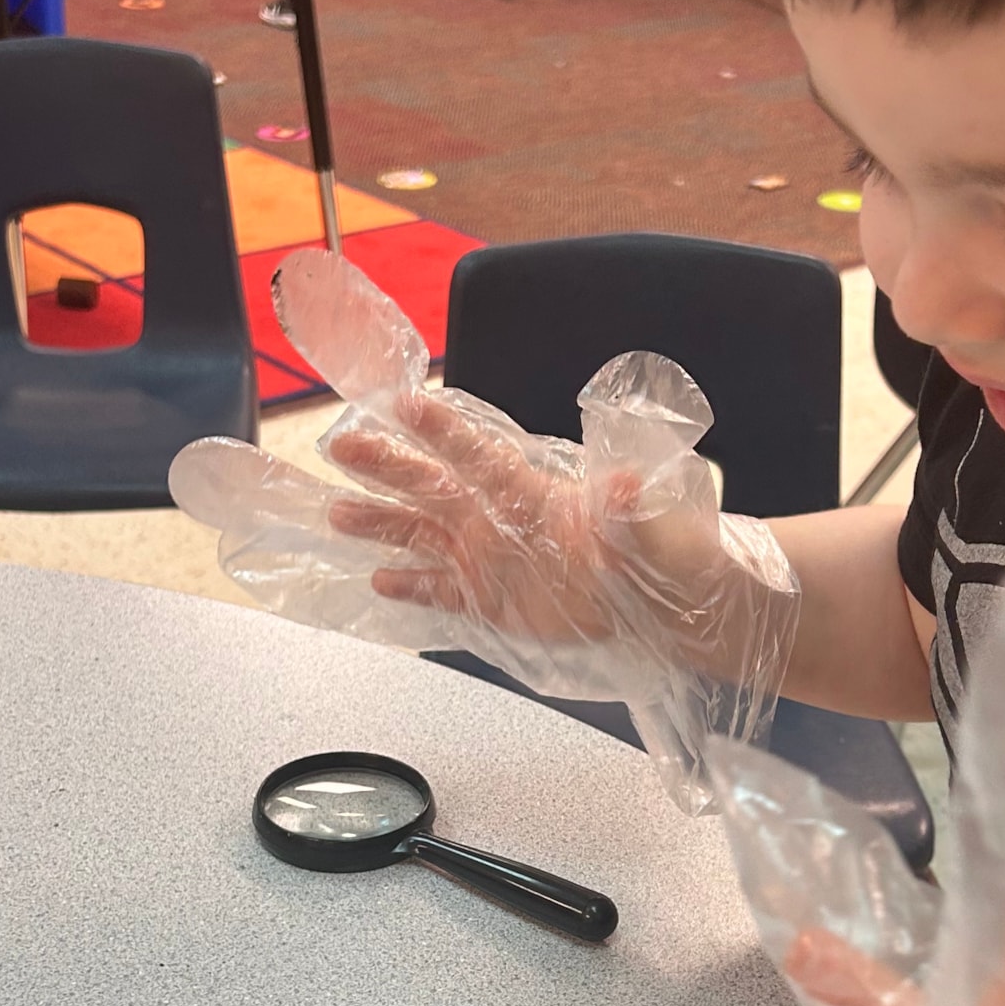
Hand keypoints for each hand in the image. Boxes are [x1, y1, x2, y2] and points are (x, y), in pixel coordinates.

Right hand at [317, 382, 641, 646]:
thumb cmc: (663, 552)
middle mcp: (500, 519)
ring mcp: (491, 558)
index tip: (404, 404)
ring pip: (424, 534)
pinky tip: (378, 579)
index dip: (443, 430)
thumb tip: (626, 482)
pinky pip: (442, 591)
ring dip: (382, 523)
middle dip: (387, 464)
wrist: (667, 601)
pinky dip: (412, 587)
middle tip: (343, 444)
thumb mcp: (651, 525)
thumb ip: (629, 505)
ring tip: (338, 511)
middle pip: (433, 485)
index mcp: (532, 493)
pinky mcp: (494, 598)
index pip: (479, 454)